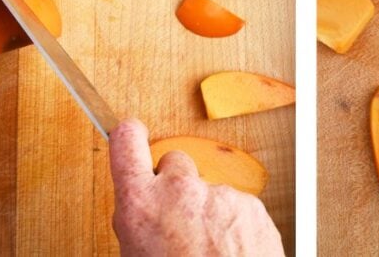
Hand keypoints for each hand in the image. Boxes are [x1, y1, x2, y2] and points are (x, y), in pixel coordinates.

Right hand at [109, 119, 283, 255]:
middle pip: (174, 164)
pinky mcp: (252, 206)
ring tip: (208, 254)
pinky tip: (230, 256)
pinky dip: (235, 227)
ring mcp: (220, 195)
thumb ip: (139, 227)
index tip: (130, 134)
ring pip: (209, 192)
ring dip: (208, 214)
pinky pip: (237, 208)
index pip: (125, 143)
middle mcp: (181, 190)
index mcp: (141, 205)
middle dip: (175, 187)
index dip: (128, 137)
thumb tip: (141, 221)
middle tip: (177, 224)